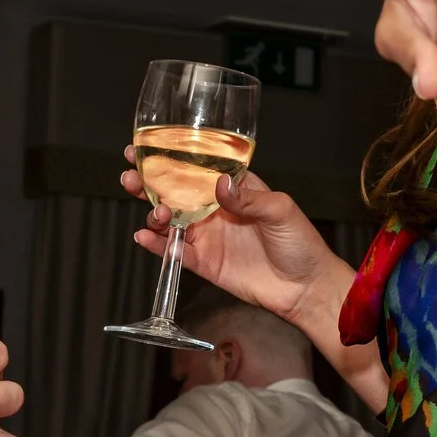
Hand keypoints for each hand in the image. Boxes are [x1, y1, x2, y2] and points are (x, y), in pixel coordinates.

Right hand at [126, 163, 337, 326]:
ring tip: (157, 214)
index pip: (197, 167)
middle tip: (131, 177)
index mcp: (234, 188)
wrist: (305, 287)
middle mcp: (216, 209)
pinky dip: (158, 245)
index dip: (171, 158)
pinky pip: (175, 252)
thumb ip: (247, 198)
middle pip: (174, 192)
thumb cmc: (301, 242)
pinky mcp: (205, 262)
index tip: (145, 149)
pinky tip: (145, 237)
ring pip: (170, 220)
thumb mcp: (280, 210)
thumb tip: (220, 184)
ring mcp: (208, 236)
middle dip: (149, 183)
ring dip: (155, 214)